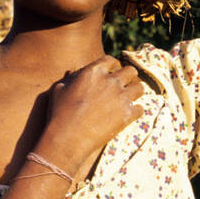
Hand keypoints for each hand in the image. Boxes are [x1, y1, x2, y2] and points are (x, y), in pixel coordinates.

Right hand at [37, 56, 143, 171]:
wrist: (67, 138)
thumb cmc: (59, 113)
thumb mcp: (59, 89)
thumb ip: (70, 77)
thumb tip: (75, 71)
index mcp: (94, 71)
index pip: (111, 60)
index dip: (112, 66)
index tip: (111, 74)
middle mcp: (111, 81)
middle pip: (131, 71)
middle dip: (128, 77)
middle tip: (123, 86)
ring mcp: (121, 97)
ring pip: (140, 87)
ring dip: (134, 92)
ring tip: (128, 99)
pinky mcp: (127, 114)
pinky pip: (140, 108)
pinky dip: (135, 111)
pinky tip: (127, 115)